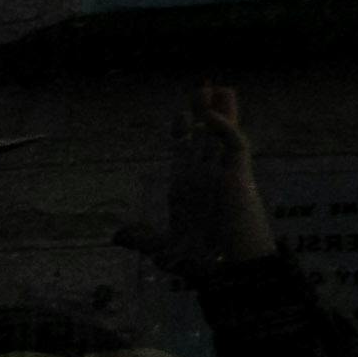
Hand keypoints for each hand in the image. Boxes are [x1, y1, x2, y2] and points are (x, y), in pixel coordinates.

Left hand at [146, 81, 273, 274]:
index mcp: (188, 189)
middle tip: (201, 87)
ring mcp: (223, 174)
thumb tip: (118, 235)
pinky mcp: (239, 176)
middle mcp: (205, 177)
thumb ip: (142, 239)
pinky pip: (235, 145)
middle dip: (202, 112)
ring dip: (219, 110)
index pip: (185, 152)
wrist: (229, 270)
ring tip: (218, 86)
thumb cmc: (202, 263)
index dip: (182, 132)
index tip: (179, 114)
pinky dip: (224, 129)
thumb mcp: (164, 249)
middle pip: (204, 136)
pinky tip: (211, 116)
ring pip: (222, 134)